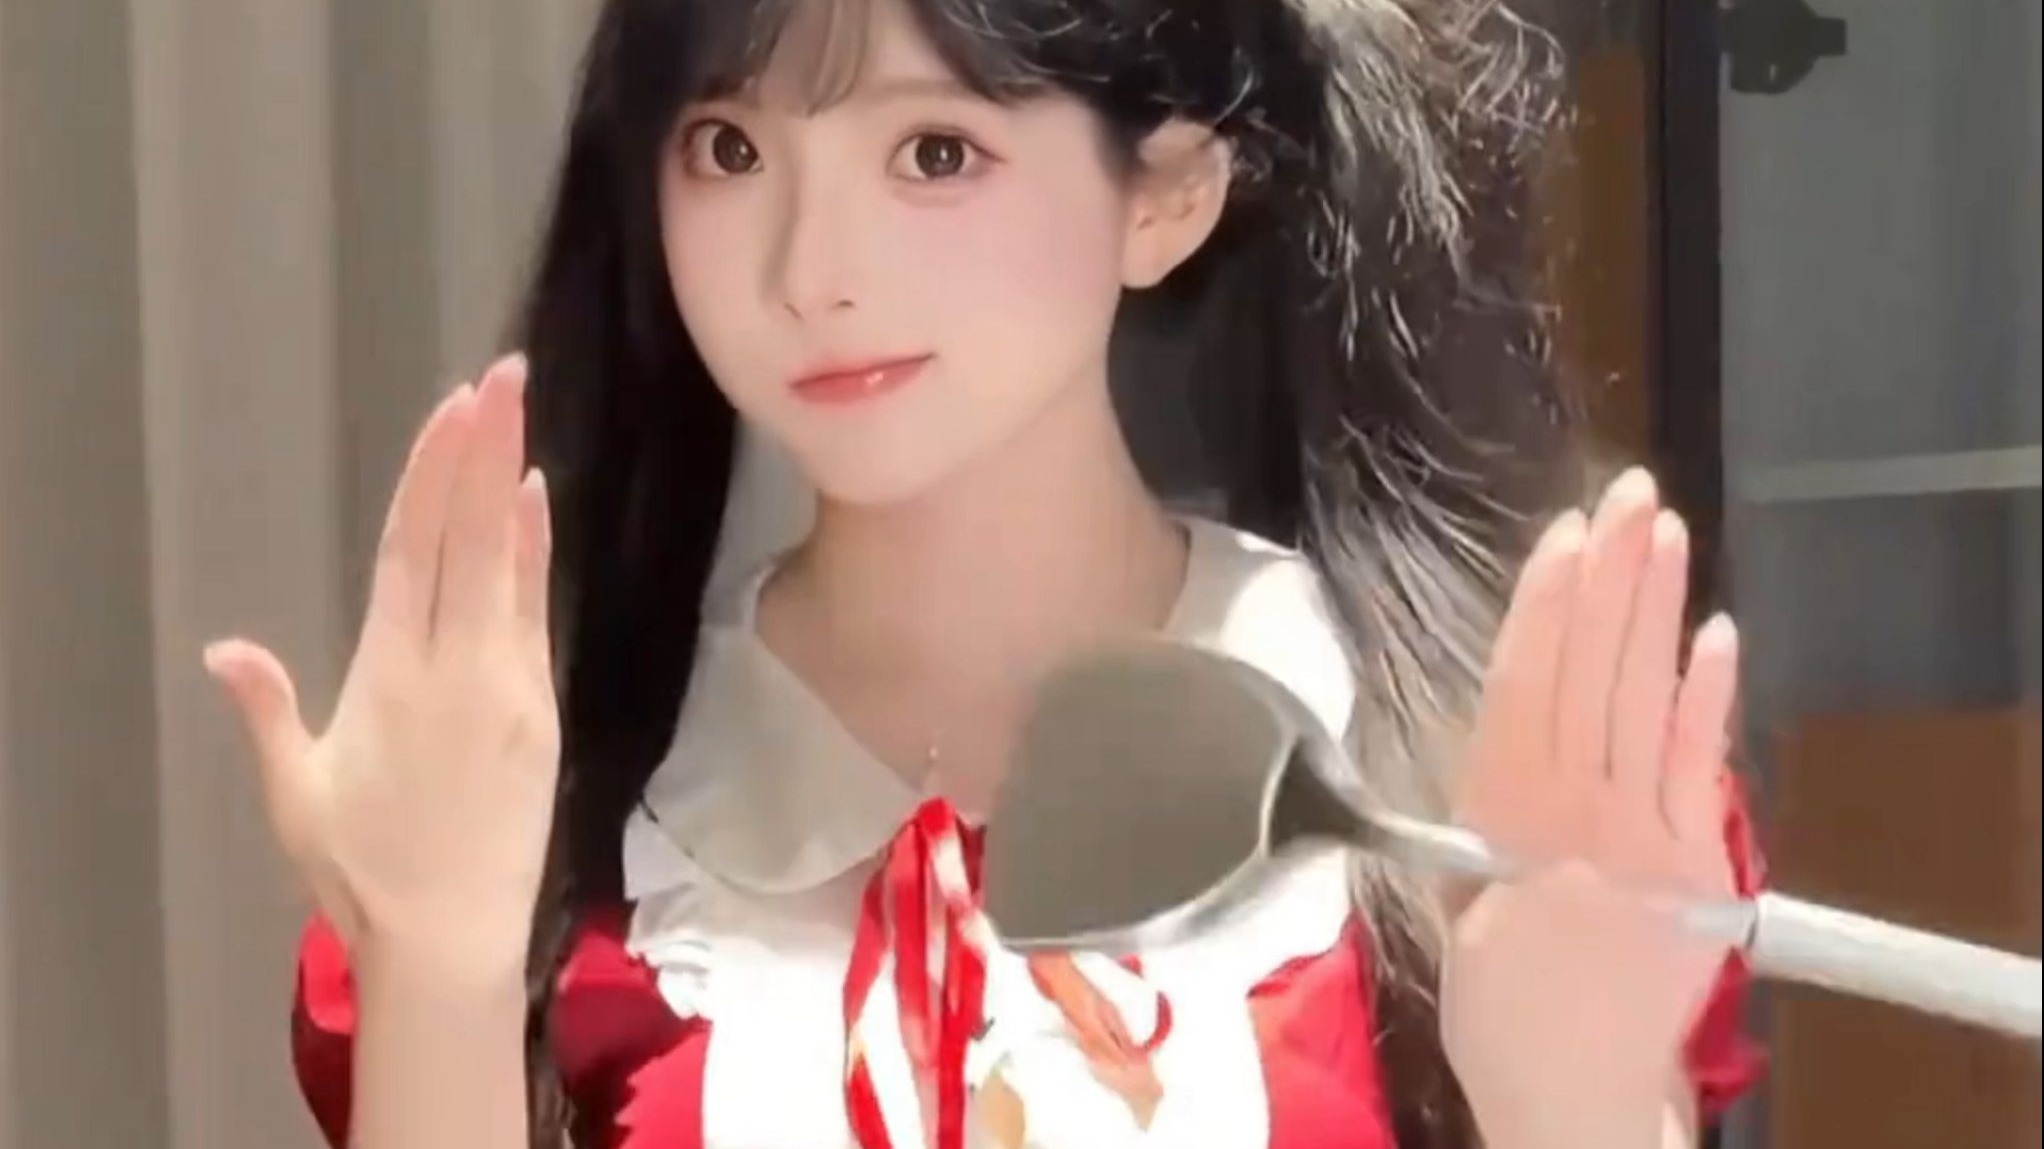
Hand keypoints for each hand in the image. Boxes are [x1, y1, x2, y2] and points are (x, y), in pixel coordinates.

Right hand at [206, 356, 557, 980]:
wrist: (454, 935)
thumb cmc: (363, 870)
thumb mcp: (296, 794)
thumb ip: (267, 712)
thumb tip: (225, 647)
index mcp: (390, 675)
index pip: (412, 552)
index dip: (433, 475)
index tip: (453, 410)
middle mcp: (456, 664)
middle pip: (471, 538)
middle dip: (485, 451)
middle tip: (504, 376)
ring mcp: (508, 683)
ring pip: (510, 565)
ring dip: (511, 487)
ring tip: (517, 417)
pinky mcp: (542, 709)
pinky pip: (537, 613)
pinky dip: (534, 556)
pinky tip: (533, 508)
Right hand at [1441, 469, 1737, 1140]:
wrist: (1575, 1088)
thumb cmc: (1494, 1002)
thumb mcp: (1446, 906)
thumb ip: (1471, 819)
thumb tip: (1488, 737)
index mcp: (1502, 814)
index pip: (1528, 683)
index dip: (1549, 602)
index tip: (1568, 532)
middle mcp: (1576, 809)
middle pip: (1593, 671)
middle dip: (1613, 576)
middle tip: (1630, 491)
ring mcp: (1646, 830)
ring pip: (1645, 698)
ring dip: (1656, 609)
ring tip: (1666, 529)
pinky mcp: (1699, 860)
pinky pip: (1700, 762)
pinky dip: (1708, 695)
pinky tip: (1715, 630)